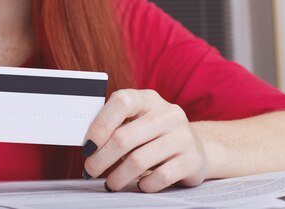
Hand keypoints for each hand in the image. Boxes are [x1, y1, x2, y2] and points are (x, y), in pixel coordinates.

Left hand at [82, 89, 207, 191]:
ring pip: (139, 160)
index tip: (87, 146)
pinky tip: (139, 185)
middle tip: (90, 170)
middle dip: (101, 158)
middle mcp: (168, 114)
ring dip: (118, 176)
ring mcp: (183, 136)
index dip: (100, 125)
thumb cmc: (154, 134)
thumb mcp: (137, 121)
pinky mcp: (192, 160)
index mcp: (148, 99)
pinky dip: (145, 184)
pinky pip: (160, 177)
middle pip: (124, 137)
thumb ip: (116, 126)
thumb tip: (88, 145)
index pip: (121, 102)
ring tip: (110, 183)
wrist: (196, 147)